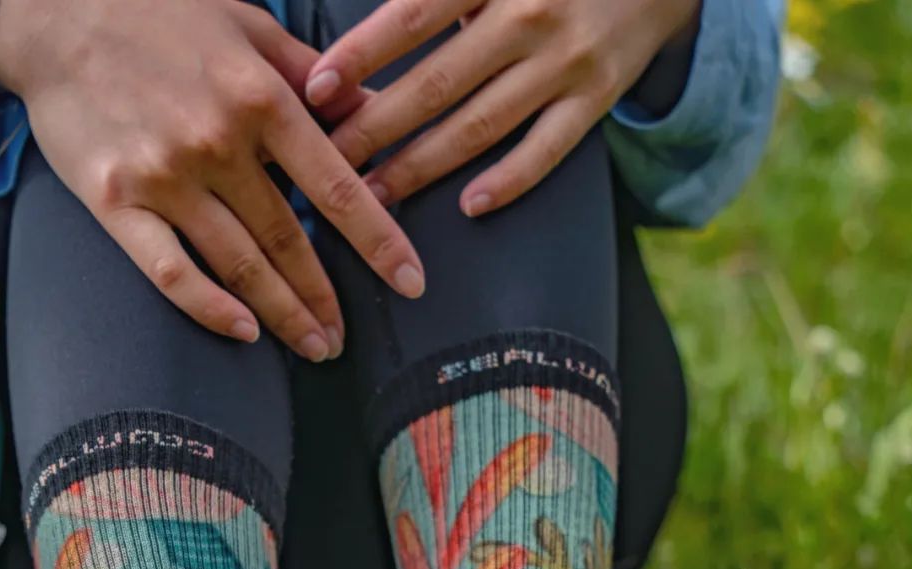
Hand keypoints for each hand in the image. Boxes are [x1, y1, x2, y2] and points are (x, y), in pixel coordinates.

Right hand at [0, 0, 426, 357]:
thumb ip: (309, 74)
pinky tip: (243, 332)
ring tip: (313, 348)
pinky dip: (210, 308)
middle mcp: (217, 142)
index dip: (379, 242)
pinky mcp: (117, 202)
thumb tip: (375, 110)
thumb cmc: (158, 13)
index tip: (410, 283)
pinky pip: (170, 272)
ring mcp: (165, 176)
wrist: (52, 12)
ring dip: (282, 315)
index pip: (336, 186)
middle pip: (288, 240)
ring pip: (240, 265)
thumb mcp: (245, 24)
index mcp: (260, 97)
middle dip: (324, 298)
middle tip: (345, 340)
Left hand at [305, 0, 700, 213]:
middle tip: (327, 162)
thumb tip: (366, 35)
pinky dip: (507, 181)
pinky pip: (545, 151)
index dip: (361, 53)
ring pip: (478, 126)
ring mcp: (565, 61)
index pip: (412, 14)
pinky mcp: (596, 98)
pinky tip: (467, 206)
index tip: (315, 89)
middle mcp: (528, 14)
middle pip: (436, 83)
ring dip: (420, 165)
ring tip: (373, 195)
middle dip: (374, 128)